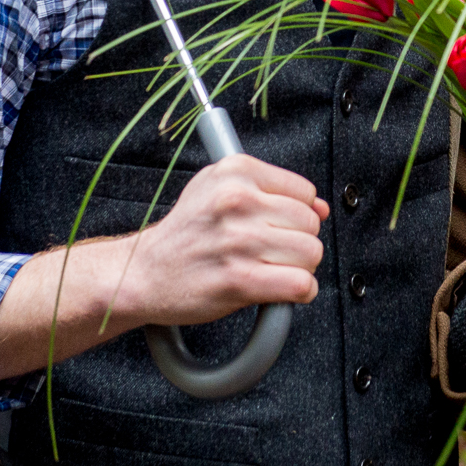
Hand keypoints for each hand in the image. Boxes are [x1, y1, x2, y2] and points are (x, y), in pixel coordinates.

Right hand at [114, 155, 328, 324]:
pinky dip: (299, 293)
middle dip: (298, 243)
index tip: (276, 227)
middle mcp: (237, 201)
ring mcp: (238, 240)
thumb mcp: (219, 189)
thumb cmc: (187, 233)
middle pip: (310, 224)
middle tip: (270, 252)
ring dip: (299, 269)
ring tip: (272, 269)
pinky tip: (279, 290)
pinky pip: (300, 285)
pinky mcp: (238, 280)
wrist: (144, 273)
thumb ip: (272, 191)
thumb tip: (321, 207)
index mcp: (235, 172)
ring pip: (311, 254)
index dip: (297, 214)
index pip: (304, 192)